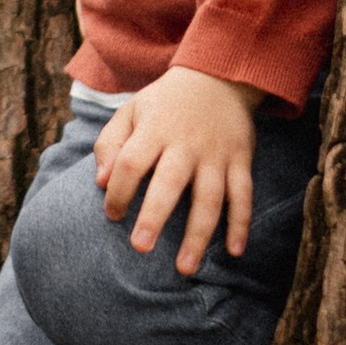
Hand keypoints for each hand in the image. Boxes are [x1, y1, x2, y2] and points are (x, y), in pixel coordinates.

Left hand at [94, 68, 260, 277]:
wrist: (218, 76)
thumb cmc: (164, 103)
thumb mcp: (131, 111)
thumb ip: (110, 143)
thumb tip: (101, 181)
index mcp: (154, 130)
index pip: (131, 163)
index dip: (118, 191)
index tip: (112, 215)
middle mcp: (186, 143)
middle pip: (169, 183)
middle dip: (155, 216)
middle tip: (140, 248)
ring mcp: (216, 153)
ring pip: (210, 197)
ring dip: (199, 234)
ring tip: (185, 268)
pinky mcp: (241, 159)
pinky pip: (244, 195)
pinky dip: (241, 223)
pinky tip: (234, 251)